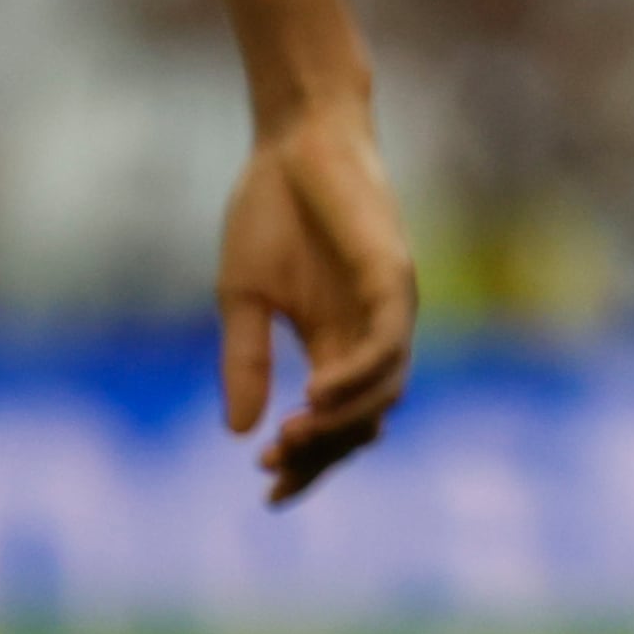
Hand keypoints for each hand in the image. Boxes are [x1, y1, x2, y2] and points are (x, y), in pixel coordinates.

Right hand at [217, 98, 417, 505]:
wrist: (293, 140)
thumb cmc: (270, 211)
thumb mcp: (243, 298)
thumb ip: (247, 361)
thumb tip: (239, 430)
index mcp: (335, 341)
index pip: (334, 421)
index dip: (309, 462)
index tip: (269, 493)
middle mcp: (370, 332)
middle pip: (364, 418)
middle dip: (323, 454)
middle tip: (275, 471)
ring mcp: (388, 306)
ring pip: (385, 390)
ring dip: (342, 422)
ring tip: (293, 437)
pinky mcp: (394, 275)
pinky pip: (389, 342)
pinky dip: (359, 376)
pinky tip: (318, 394)